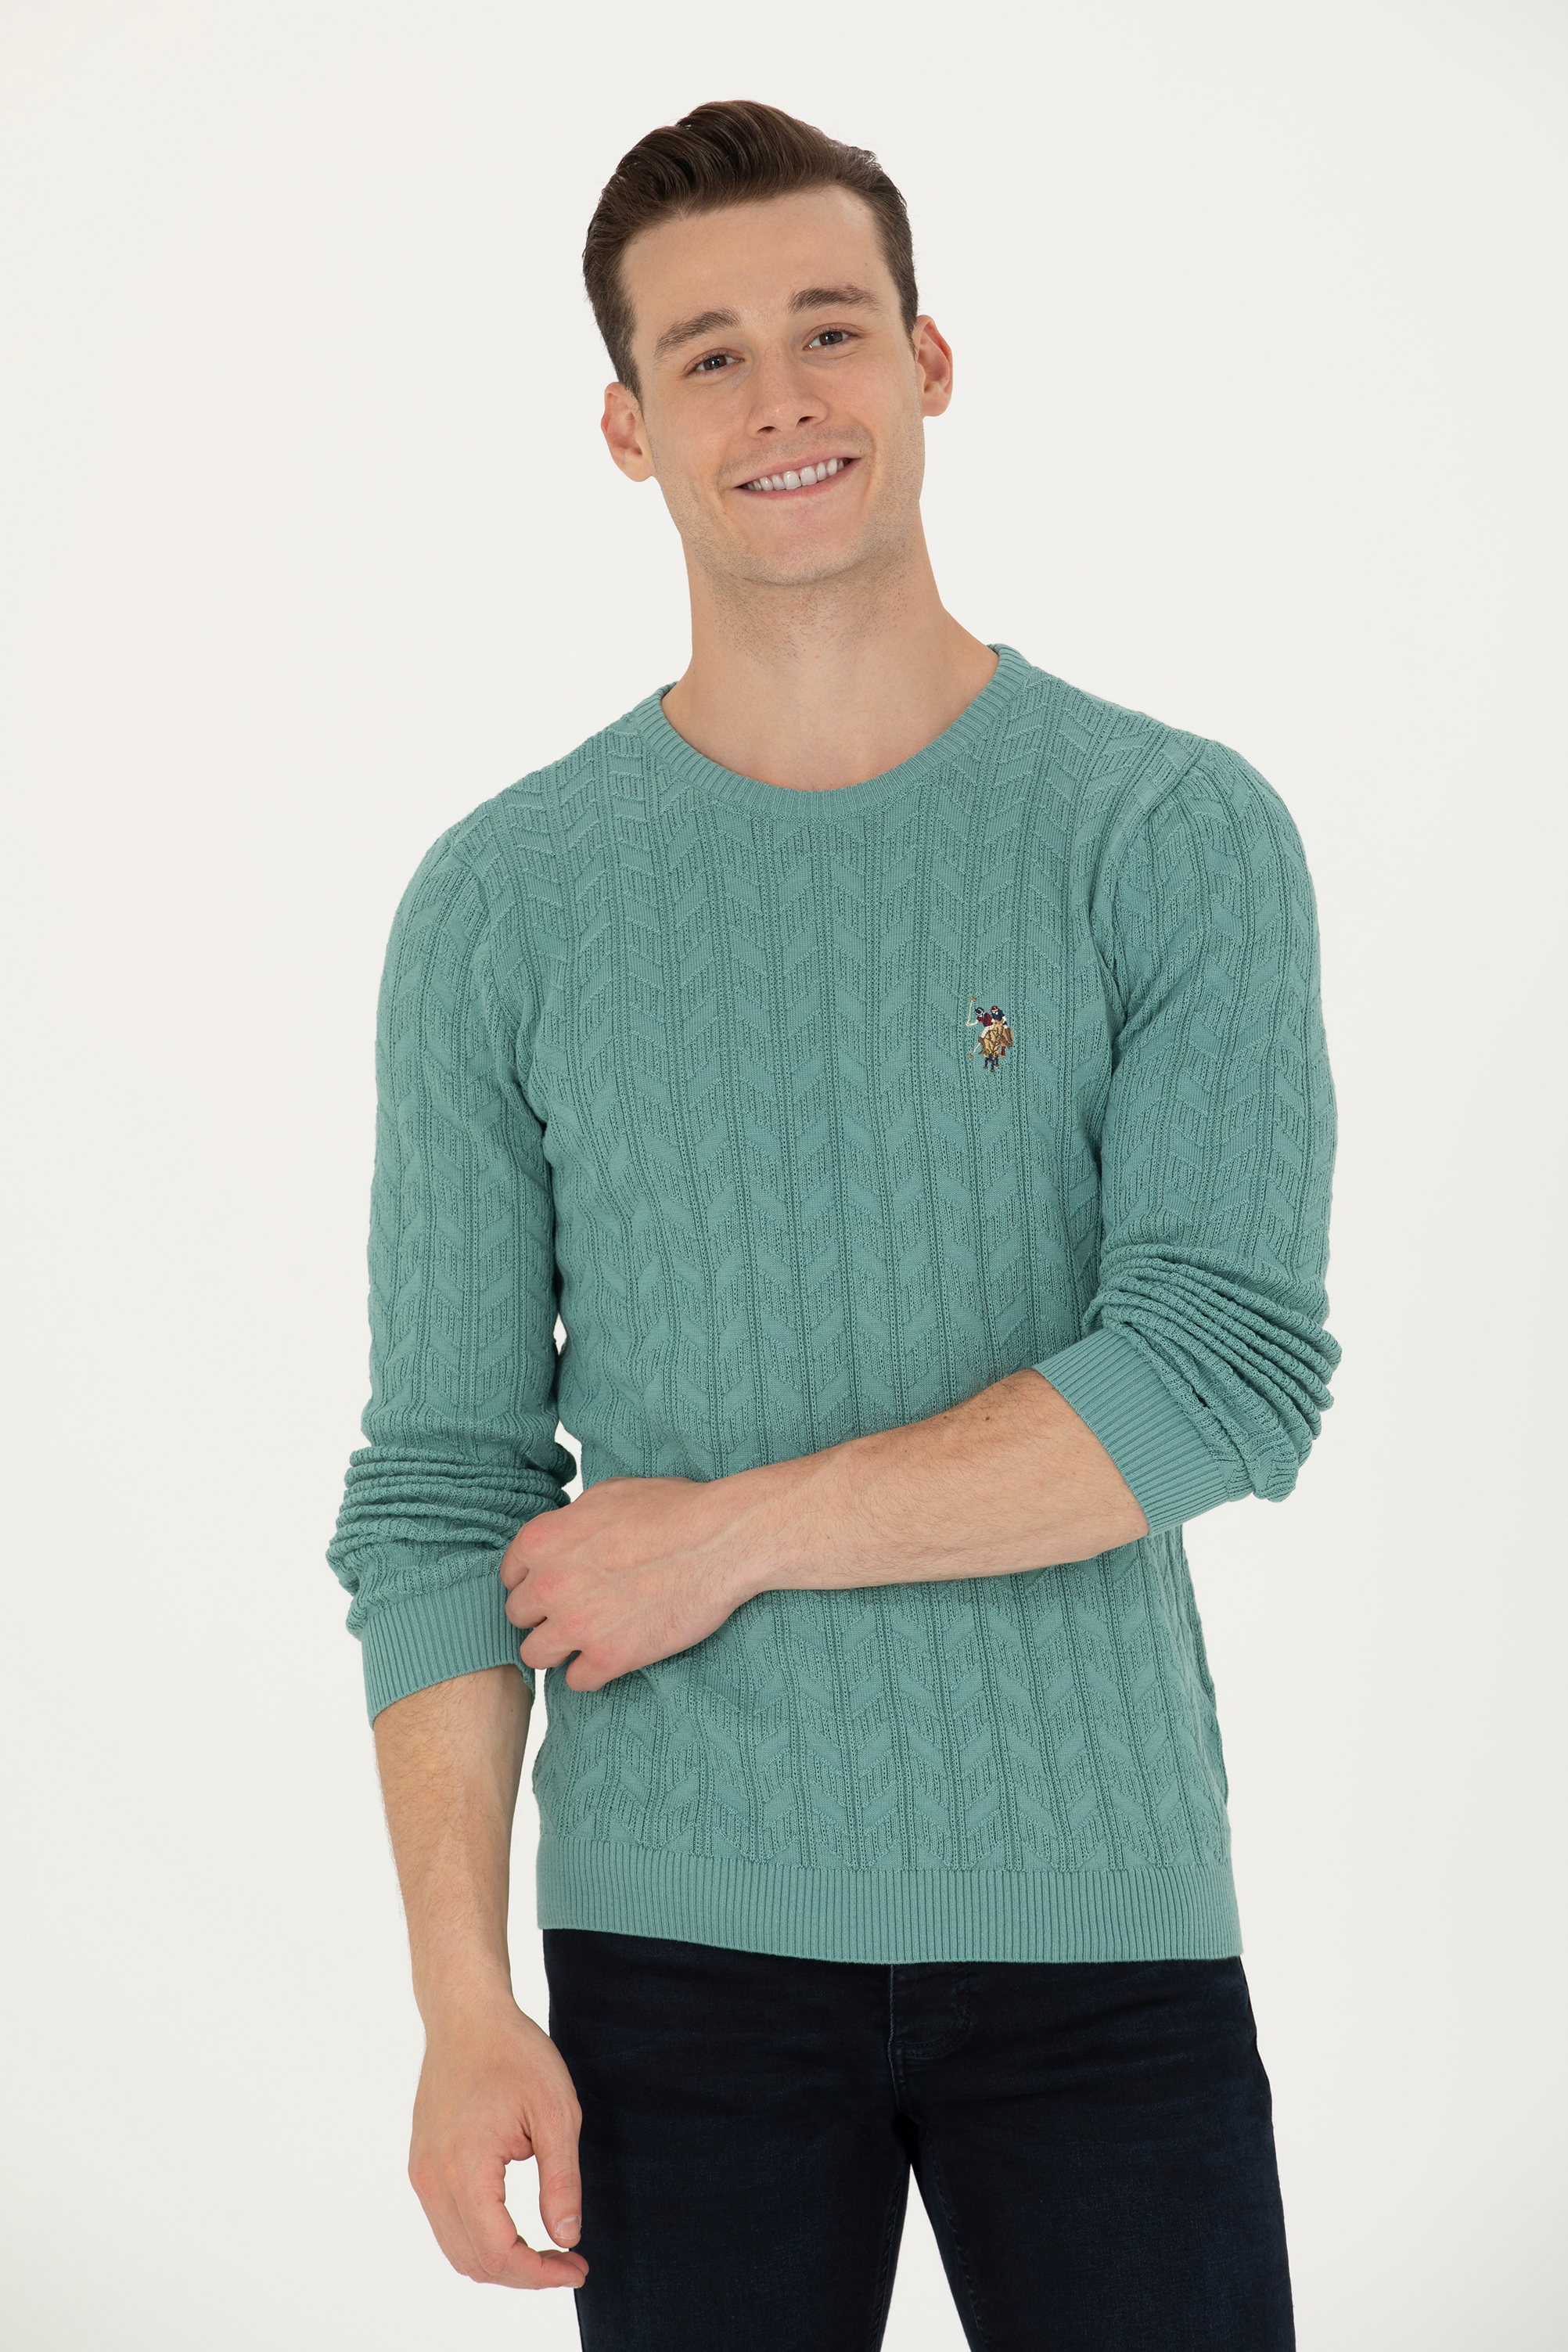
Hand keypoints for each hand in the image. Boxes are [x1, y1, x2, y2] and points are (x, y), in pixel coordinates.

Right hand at [408, 1997, 588, 2291]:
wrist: (467, 2013)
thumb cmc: (515, 2052)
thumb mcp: (556, 2112)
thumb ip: (561, 2180)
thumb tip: (567, 2238)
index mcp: (464, 2168)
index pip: (498, 2253)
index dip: (541, 2274)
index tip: (578, 2266)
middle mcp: (432, 2178)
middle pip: (474, 2262)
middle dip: (524, 2274)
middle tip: (569, 2263)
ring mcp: (421, 2172)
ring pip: (456, 2249)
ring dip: (501, 2261)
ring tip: (546, 2250)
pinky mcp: (421, 2164)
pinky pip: (446, 2223)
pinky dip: (480, 2239)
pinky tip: (515, 2226)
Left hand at [500, 1469, 787, 1690]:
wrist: (719, 1540)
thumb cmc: (673, 1510)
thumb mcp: (607, 1495)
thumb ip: (570, 1524)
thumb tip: (562, 1540)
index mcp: (542, 1540)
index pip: (510, 1577)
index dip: (534, 1581)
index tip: (556, 1586)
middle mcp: (550, 1584)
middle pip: (519, 1617)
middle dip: (544, 1615)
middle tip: (575, 1612)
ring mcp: (576, 1625)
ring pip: (536, 1655)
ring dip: (559, 1649)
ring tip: (587, 1640)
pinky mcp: (609, 1658)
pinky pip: (577, 1682)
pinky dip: (593, 1673)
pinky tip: (613, 1655)